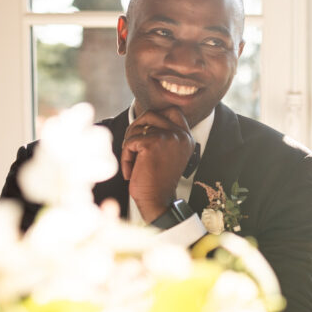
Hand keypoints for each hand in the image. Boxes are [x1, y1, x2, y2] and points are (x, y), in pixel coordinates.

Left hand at [121, 107, 195, 221]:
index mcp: (187, 137)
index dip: (154, 118)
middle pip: (151, 114)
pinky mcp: (152, 143)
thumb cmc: (157, 180)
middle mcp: (181, 134)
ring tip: (133, 162)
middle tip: (133, 148)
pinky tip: (130, 171)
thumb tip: (142, 118)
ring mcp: (168, 137)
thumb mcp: (167, 153)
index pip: (172, 110)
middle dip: (136, 128)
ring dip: (129, 143)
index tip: (145, 136)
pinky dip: (125, 157)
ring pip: (137, 126)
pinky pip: (129, 141)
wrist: (157, 201)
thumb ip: (163, 134)